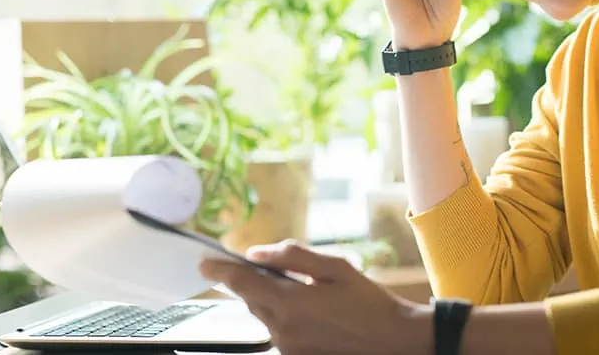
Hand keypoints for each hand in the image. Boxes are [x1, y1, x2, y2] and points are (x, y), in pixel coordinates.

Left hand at [199, 239, 431, 354]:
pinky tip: (310, 311)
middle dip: (252, 282)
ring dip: (270, 300)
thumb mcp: (334, 267)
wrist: (394, 341)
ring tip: (301, 290)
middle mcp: (282, 329)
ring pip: (265, 316)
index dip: (220, 270)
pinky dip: (283, 317)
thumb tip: (255, 253)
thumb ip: (292, 256)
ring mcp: (288, 347)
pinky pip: (278, 331)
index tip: (204, 262)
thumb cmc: (368, 301)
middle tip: (267, 267)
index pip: (241, 283)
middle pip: (251, 300)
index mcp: (290, 303)